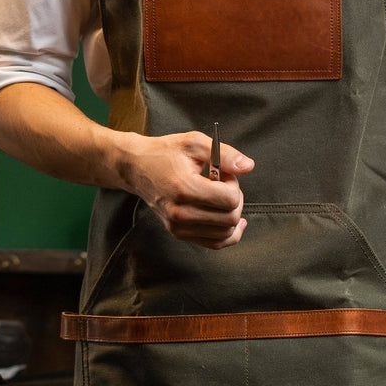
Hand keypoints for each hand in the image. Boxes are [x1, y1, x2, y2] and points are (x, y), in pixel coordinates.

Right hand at [123, 131, 253, 249]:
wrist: (137, 167)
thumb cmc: (165, 153)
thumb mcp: (194, 142)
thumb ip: (225, 154)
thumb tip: (248, 166)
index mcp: (185, 189)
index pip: (229, 200)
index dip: (234, 184)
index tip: (223, 174)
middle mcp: (180, 213)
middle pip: (230, 218)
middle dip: (235, 199)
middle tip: (223, 184)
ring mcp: (178, 226)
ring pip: (226, 233)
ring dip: (231, 214)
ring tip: (218, 197)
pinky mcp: (179, 233)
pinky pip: (215, 243)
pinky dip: (228, 233)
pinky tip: (232, 221)